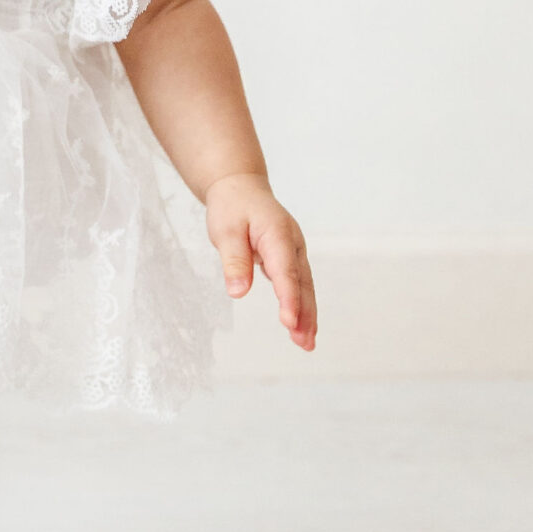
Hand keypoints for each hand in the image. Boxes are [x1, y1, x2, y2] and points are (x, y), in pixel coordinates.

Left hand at [204, 174, 316, 352]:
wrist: (240, 188)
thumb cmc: (232, 207)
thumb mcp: (225, 230)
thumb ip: (234, 259)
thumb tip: (238, 292)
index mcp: (277, 233)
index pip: (285, 271)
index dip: (288, 298)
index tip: (288, 323)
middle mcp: (292, 244)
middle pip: (302, 283)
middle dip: (305, 314)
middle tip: (304, 342)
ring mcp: (293, 251)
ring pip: (304, 286)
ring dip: (307, 315)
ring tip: (306, 343)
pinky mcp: (289, 258)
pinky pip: (298, 284)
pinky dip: (300, 305)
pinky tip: (299, 326)